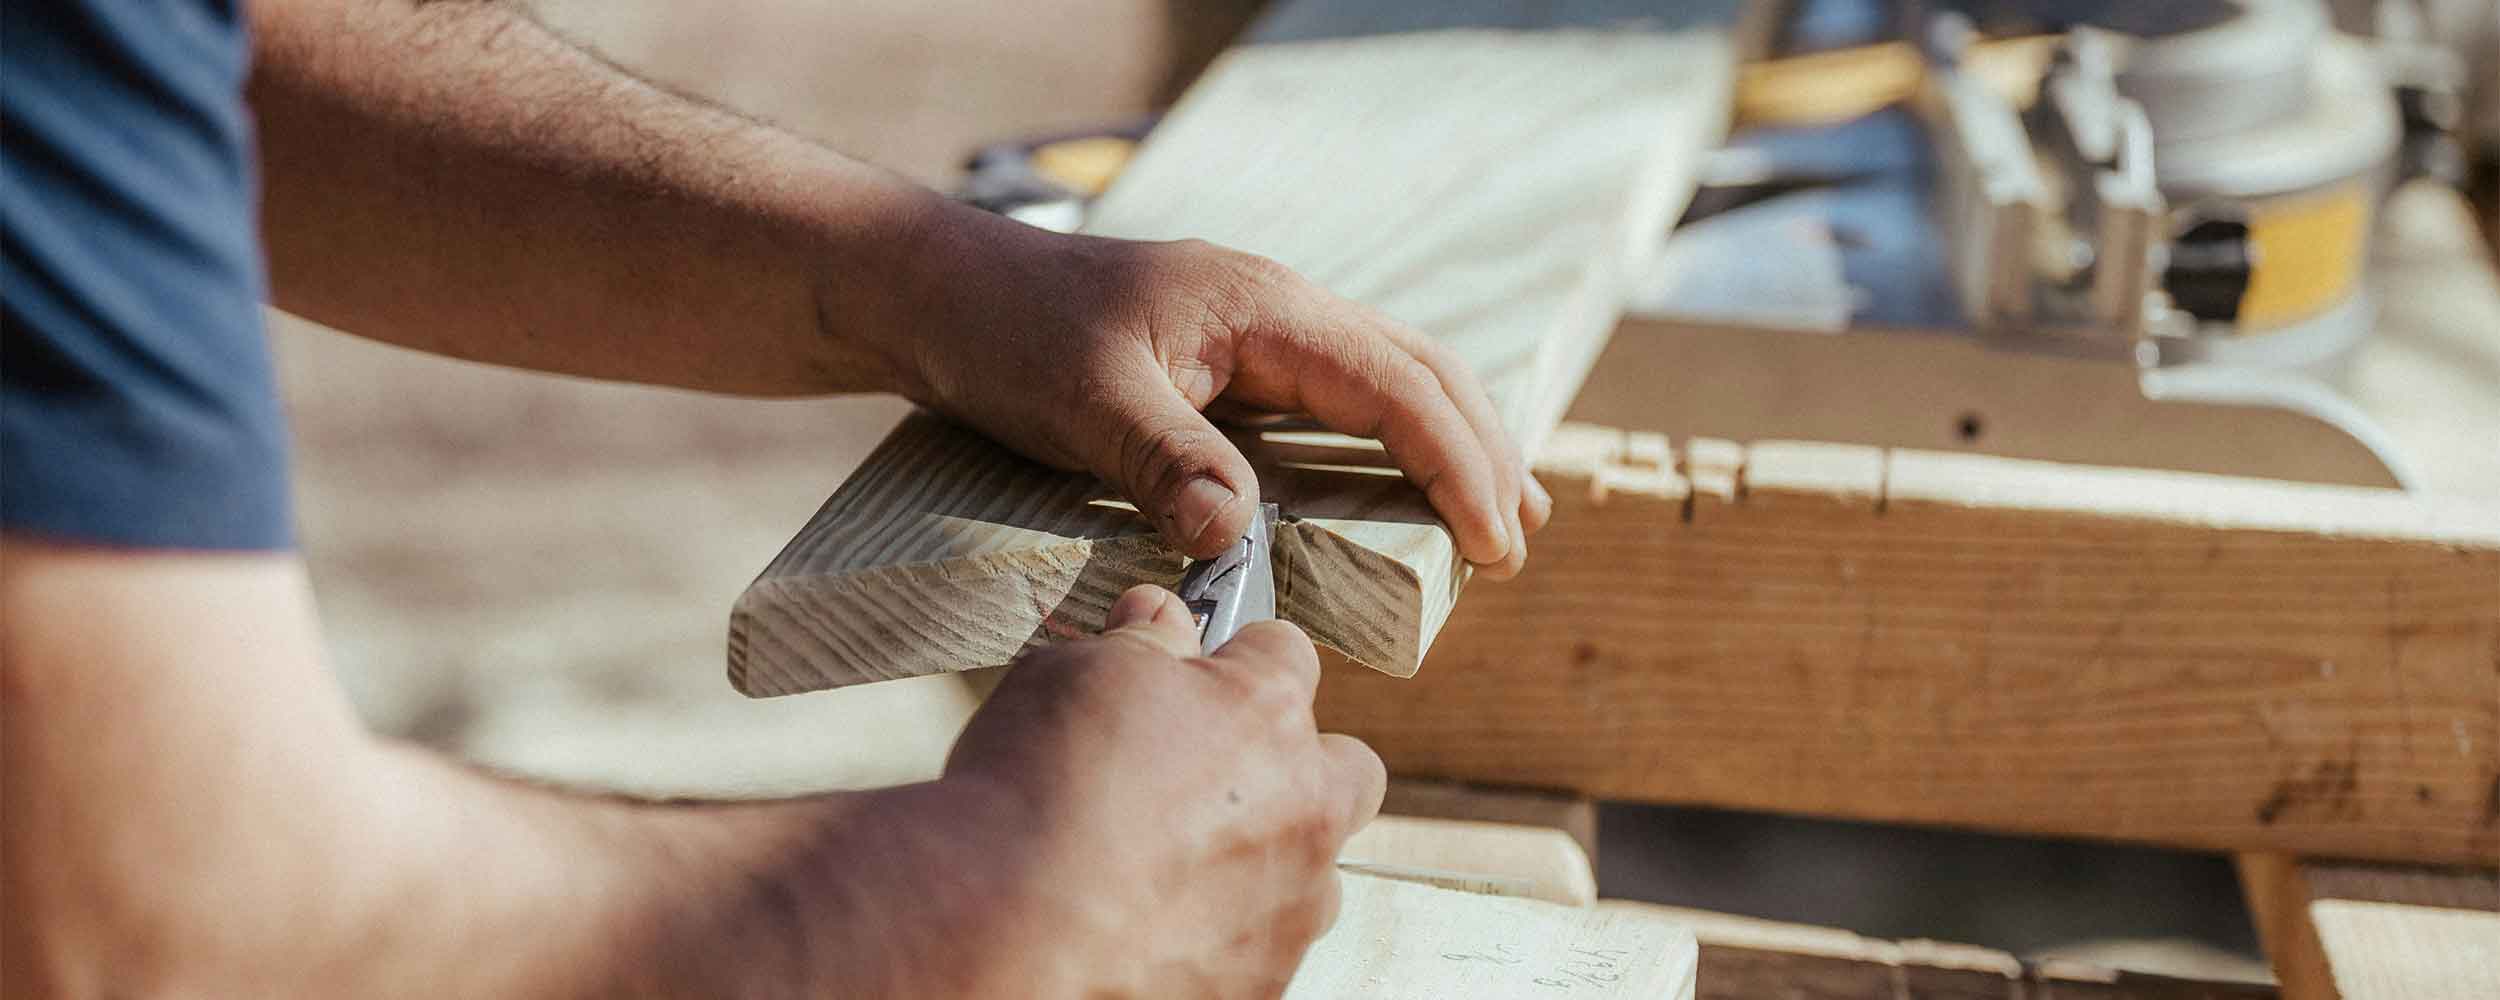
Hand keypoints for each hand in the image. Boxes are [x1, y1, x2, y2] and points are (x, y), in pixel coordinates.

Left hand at [890, 211, 1551, 576]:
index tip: (1495, 543)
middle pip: (1421, 371)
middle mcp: (1279, 309)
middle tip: (1520, 545)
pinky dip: (1394, 439)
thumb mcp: (1081, 403)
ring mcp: (1260, 330)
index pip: (1397, 386)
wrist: (942, 293)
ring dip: (1453, 442)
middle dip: (1483, 454)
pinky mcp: (1233, 360)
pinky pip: (1342, 395)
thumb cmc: (1007, 335)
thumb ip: (1165, 462)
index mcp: (1264, 308)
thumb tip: (1238, 538)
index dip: (1457, 466)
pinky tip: (1404, 484)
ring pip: (1391, 376)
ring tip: (1503, 516)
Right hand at [937, 585, 1386, 997]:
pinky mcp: (1261, 984)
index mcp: (1267, 714)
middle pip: (1346, 770)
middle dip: (1297, 764)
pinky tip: (1149, 924)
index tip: (1198, 673)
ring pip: (1311, 872)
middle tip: (1210, 774)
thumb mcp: (1073, 675)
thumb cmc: (1032, 793)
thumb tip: (1160, 616)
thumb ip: (1139, 642)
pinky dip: (1221, 933)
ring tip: (1168, 866)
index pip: (1286, 653)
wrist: (1002, 931)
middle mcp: (1303, 809)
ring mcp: (1291, 907)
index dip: (1236, 658)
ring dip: (1262, 860)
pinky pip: (1262, 945)